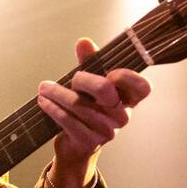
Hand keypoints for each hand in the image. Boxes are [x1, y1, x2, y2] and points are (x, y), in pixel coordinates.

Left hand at [36, 38, 150, 180]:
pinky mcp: (88, 142)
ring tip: (44, 88)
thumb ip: (90, 62)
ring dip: (57, 93)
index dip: (127, 76)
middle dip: (82, 79)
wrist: (75, 145)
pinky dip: (53, 108)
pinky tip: (44, 101)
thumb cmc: (87, 108)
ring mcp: (107, 132)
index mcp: (129, 101)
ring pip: (79, 104)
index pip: (142, 87)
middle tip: (70, 78)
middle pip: (104, 89)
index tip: (110, 71)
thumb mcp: (90, 84)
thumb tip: (84, 42)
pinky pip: (68, 120)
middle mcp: (122, 117)